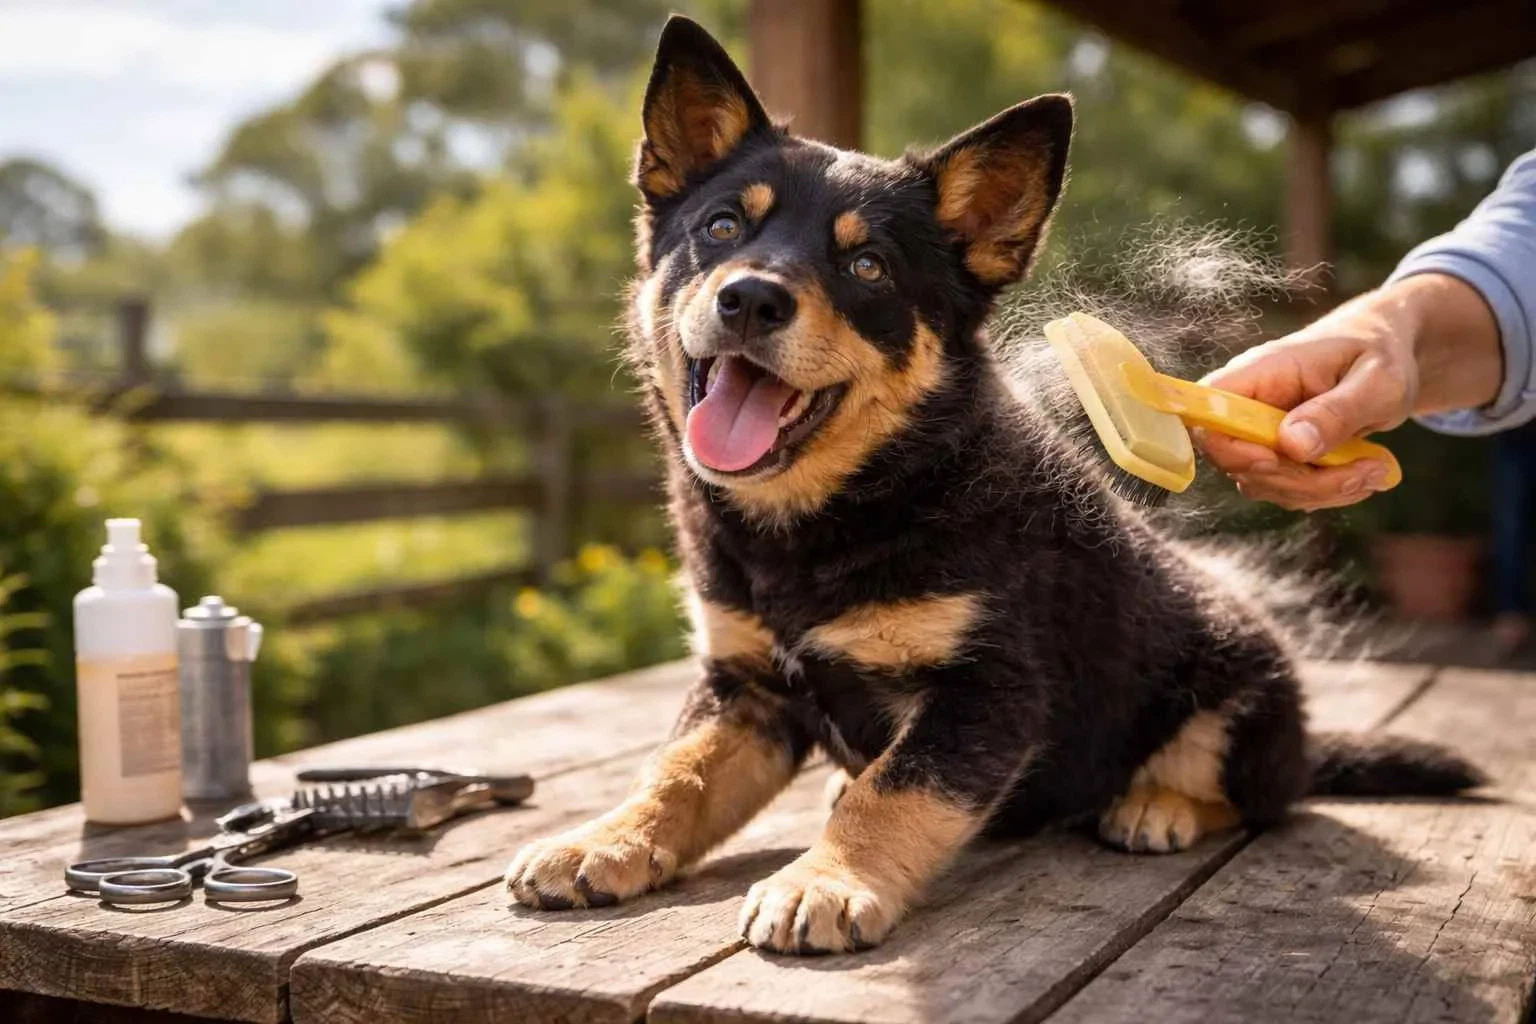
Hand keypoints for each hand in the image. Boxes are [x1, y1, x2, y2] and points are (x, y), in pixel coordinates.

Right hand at [1197, 273, 1502, 510]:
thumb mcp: (1376, 380)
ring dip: (1320, 490)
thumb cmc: (1380, 354)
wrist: (1386, 355)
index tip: (1276, 460)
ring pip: (1264, 484)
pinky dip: (1326, 493)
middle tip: (1365, 470)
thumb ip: (1336, 412)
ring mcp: (1259, 434)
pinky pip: (1286, 490)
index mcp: (1260, 373)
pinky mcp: (1276, 456)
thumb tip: (1292, 445)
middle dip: (1299, 480)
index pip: (1207, 412)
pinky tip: (1363, 473)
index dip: (1227, 447)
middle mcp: (1249, 405)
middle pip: (1237, 462)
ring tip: (1375, 469)